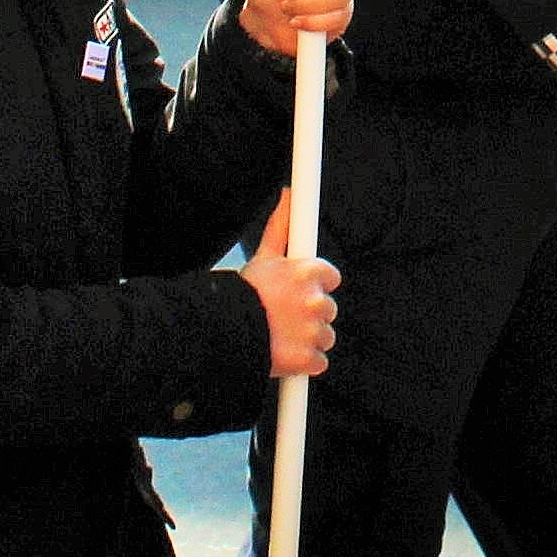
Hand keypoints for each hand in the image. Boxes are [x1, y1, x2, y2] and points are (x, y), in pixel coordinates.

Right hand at [242, 193, 337, 378]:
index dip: (317, 285)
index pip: (330, 277)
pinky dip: (305, 363)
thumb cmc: (244, 294)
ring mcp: (313, 332)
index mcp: (309, 273)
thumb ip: (281, 225)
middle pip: (327, 309)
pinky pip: (318, 362)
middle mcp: (316, 300)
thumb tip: (288, 194)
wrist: (225, 332)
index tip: (301, 292)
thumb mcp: (263, 256)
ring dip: (309, 339)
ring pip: (325, 336)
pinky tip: (285, 355)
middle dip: (311, 314)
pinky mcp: (308, 359)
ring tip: (283, 336)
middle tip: (285, 317)